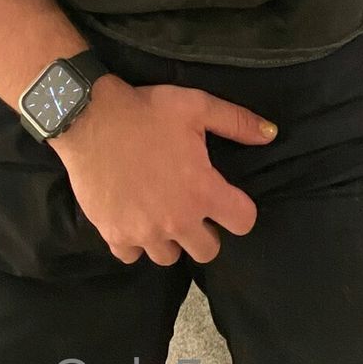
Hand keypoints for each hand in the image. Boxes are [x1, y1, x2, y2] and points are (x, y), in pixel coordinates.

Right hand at [50, 74, 275, 265]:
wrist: (90, 118)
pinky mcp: (114, 235)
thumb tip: (272, 134)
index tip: (227, 198)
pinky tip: (134, 218)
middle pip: (207, 251)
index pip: (243, 222)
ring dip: (170, 239)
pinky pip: (132, 256)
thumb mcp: (197, 105)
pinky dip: (135, 242)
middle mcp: (177, 221)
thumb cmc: (147, 111)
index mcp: (202, 191)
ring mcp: (144, 232)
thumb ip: (237, 122)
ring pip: (169, 258)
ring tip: (162, 212)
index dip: (240, 210)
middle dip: (205, 231)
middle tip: (192, 206)